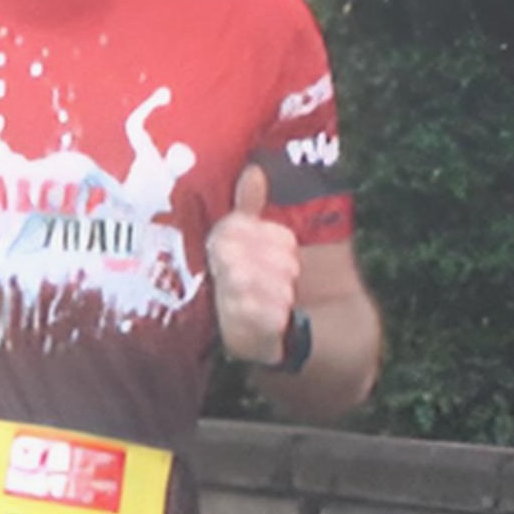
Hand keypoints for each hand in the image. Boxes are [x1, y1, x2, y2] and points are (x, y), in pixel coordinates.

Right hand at [206, 162, 301, 361]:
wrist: (303, 331)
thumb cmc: (276, 278)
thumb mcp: (265, 240)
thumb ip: (251, 208)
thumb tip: (252, 171)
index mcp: (217, 254)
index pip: (227, 233)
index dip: (260, 235)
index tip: (288, 245)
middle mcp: (210, 284)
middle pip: (234, 258)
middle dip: (272, 260)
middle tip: (291, 270)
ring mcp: (220, 315)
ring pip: (245, 286)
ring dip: (277, 286)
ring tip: (287, 292)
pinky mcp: (237, 343)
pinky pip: (258, 318)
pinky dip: (276, 313)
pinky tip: (283, 313)